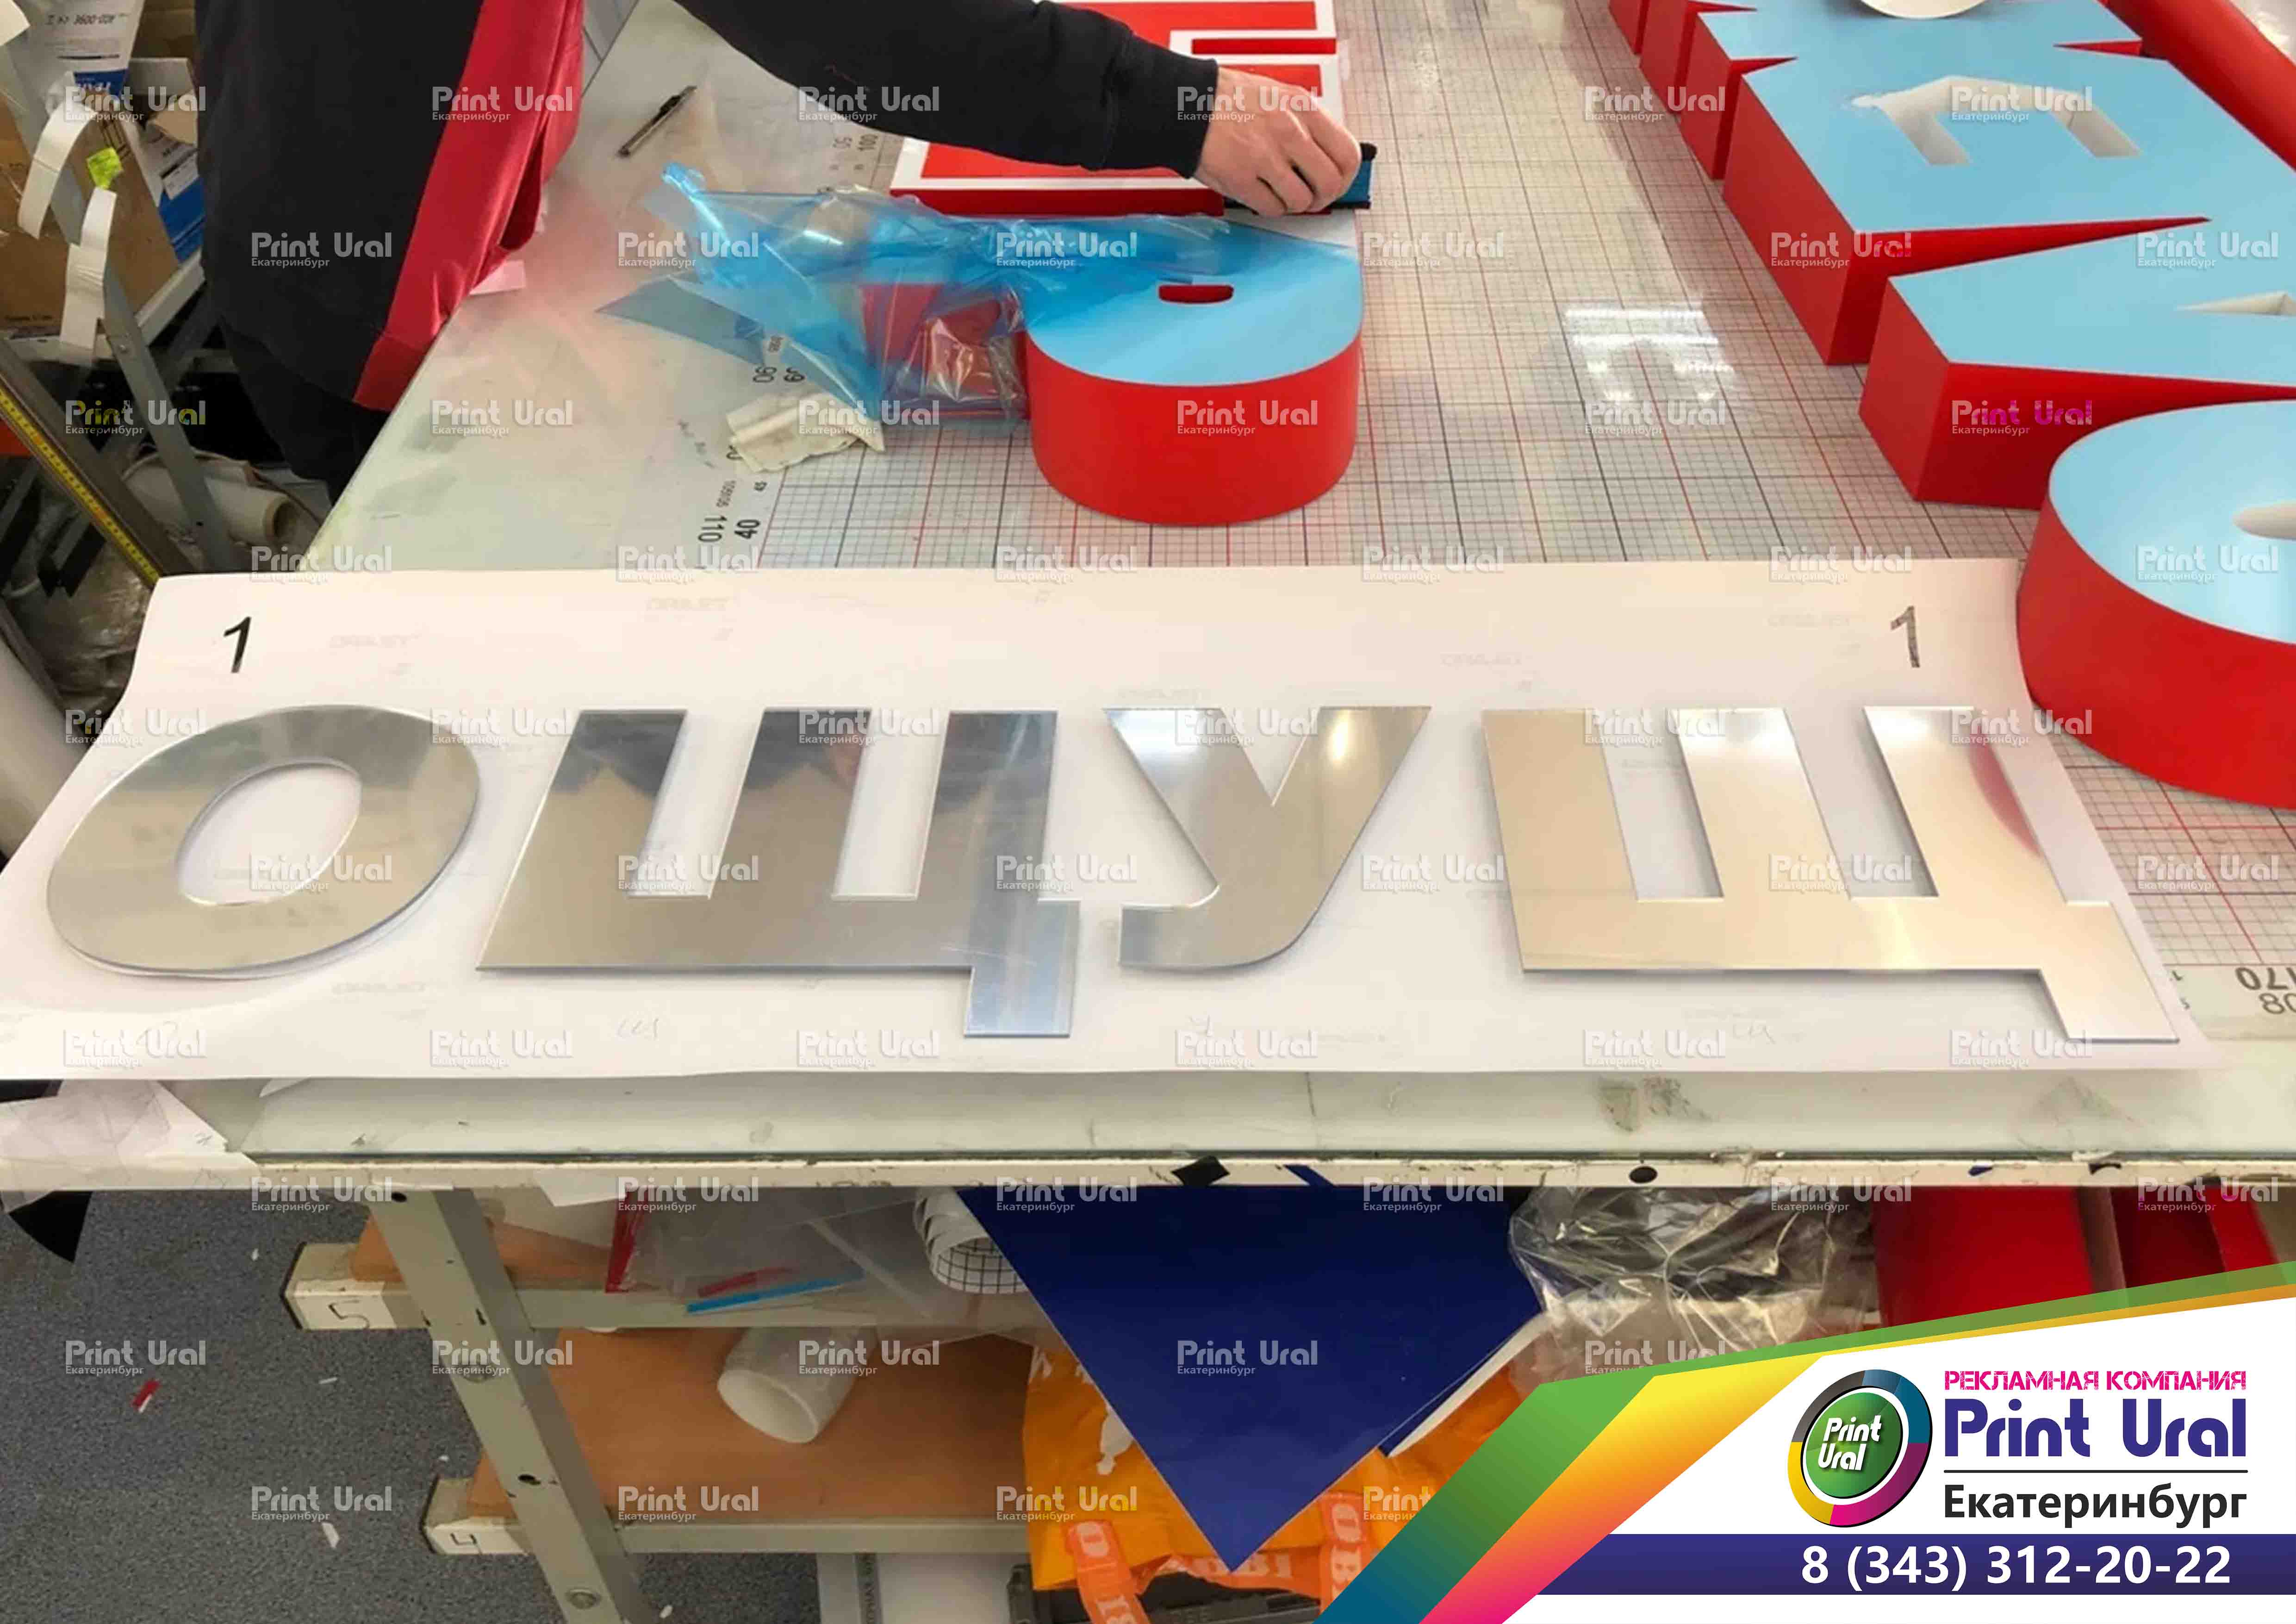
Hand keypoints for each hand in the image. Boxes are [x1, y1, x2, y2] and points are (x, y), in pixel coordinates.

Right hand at [1191, 68, 1360, 215]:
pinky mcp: (1242, 179)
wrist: (1186, 102)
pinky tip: (1260, 193)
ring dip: (1293, 204)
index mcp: (1303, 108)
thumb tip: (1327, 155)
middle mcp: (1289, 132)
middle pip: (1330, 184)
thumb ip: (1306, 123)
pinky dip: (1270, 207)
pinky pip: (1272, 209)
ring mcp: (1265, 157)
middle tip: (1310, 196)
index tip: (1335, 181)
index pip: (1347, 154)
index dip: (1345, 177)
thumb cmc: (1228, 99)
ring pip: (1301, 201)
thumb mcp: (1279, 95)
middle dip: (1322, 197)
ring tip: (1279, 192)